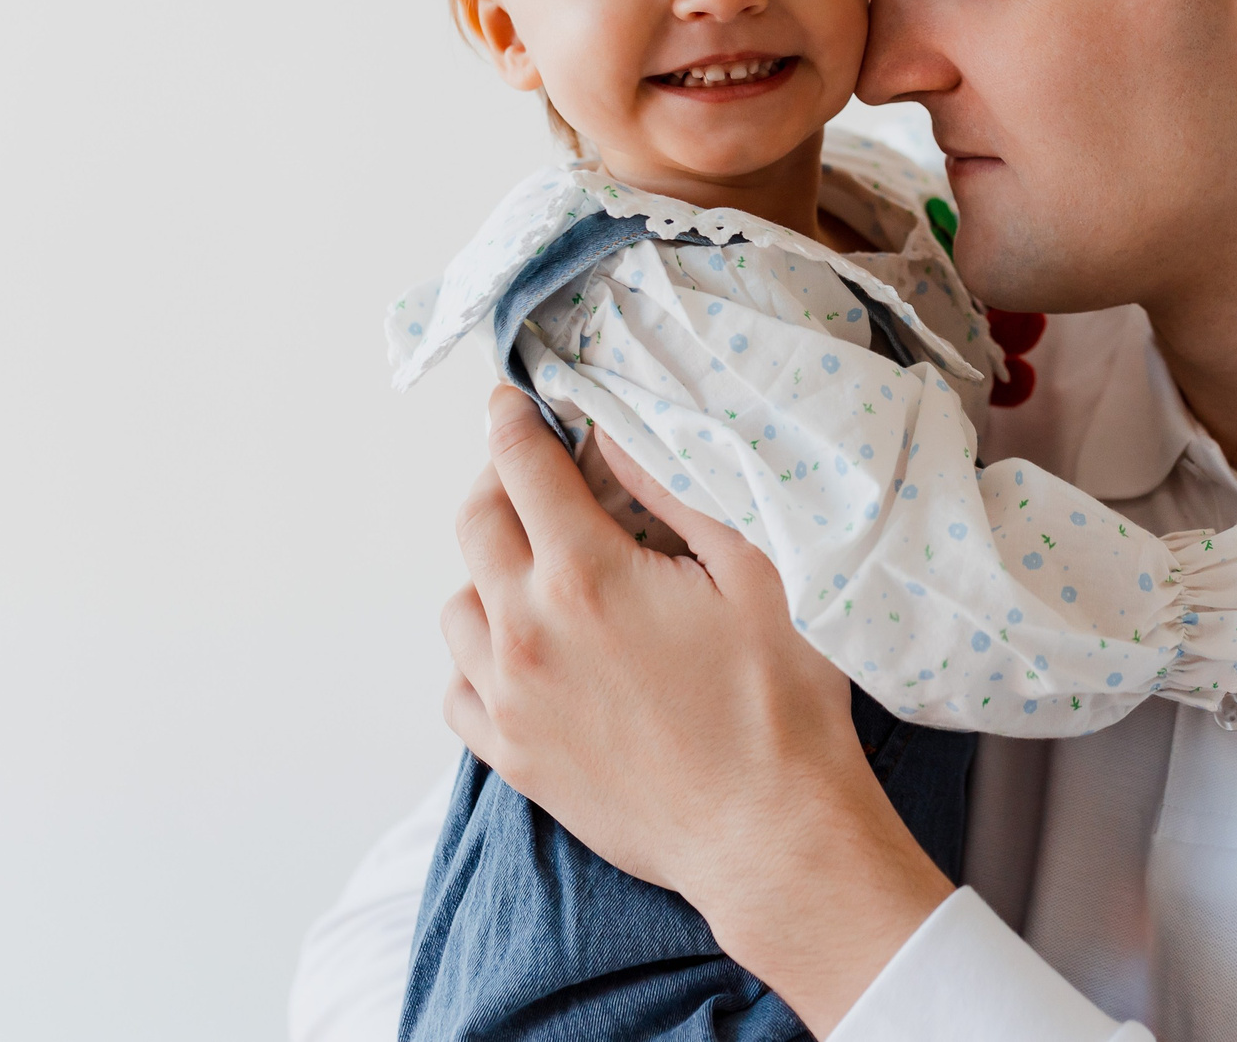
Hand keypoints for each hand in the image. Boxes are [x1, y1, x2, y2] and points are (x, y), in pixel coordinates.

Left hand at [441, 389, 954, 1029]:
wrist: (770, 835)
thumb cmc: (779, 706)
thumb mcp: (755, 574)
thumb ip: (679, 496)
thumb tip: (622, 441)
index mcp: (587, 574)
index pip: (521, 465)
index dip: (514, 420)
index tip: (513, 402)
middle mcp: (527, 632)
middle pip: (475, 523)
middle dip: (501, 482)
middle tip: (540, 476)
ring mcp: (510, 701)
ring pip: (457, 607)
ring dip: (490, 573)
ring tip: (543, 573)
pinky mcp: (513, 758)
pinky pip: (459, 687)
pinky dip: (479, 657)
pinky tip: (528, 654)